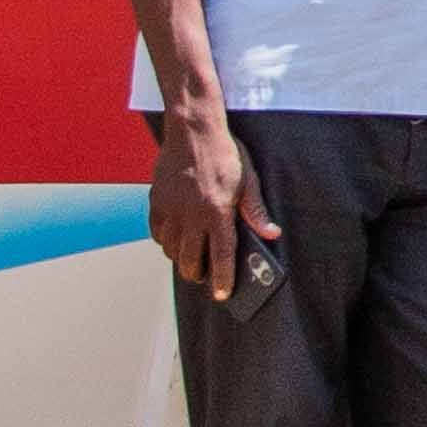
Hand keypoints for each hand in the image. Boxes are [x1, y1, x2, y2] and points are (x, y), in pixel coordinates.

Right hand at [151, 103, 274, 303]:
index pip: (221, 255)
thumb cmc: (225, 154)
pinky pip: (158, 234)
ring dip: (182, 259)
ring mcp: (171, 209)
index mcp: (218, 211)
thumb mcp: (248, 180)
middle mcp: (192, 214)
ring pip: (172, 251)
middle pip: (191, 261)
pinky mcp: (156, 202)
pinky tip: (177, 238)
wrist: (193, 131)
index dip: (222, 279)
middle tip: (206, 274)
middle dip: (199, 274)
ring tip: (193, 256)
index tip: (222, 295)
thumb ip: (255, 210)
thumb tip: (271, 234)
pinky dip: (167, 242)